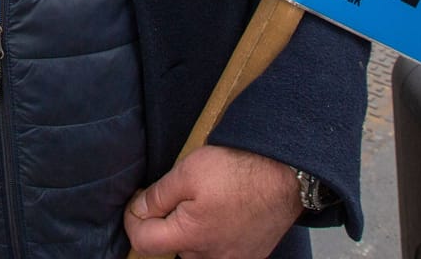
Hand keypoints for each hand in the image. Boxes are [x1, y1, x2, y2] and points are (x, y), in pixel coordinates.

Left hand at [124, 146, 305, 258]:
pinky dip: (216, 233)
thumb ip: (158, 196)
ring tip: (208, 200)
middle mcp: (209, 257)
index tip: (139, 202)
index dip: (134, 219)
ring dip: (193, 229)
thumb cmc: (239, 170)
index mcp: (189, 238)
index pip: (143, 242)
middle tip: (181, 193)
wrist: (287, 176)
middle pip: (172, 246)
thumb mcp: (187, 171)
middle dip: (168, 222)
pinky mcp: (250, 255)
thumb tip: (138, 210)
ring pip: (197, 248)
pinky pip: (221, 249)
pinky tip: (225, 211)